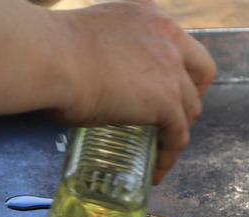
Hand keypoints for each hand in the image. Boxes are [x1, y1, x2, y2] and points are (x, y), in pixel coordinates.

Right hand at [49, 0, 216, 183]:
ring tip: (161, 147)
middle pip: (201, 71)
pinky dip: (168, 156)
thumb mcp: (91, 40)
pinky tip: (155, 170)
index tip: (168, 84)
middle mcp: (167, 35)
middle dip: (193, 95)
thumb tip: (95, 84)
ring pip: (191, 107)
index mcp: (148, 13)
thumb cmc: (51, 50)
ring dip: (179, 128)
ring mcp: (171, 68)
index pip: (179, 42)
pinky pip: (177, 135)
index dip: (179, 67)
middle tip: (176, 115)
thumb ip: (108, 57)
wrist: (47, 56)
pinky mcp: (167, 100)